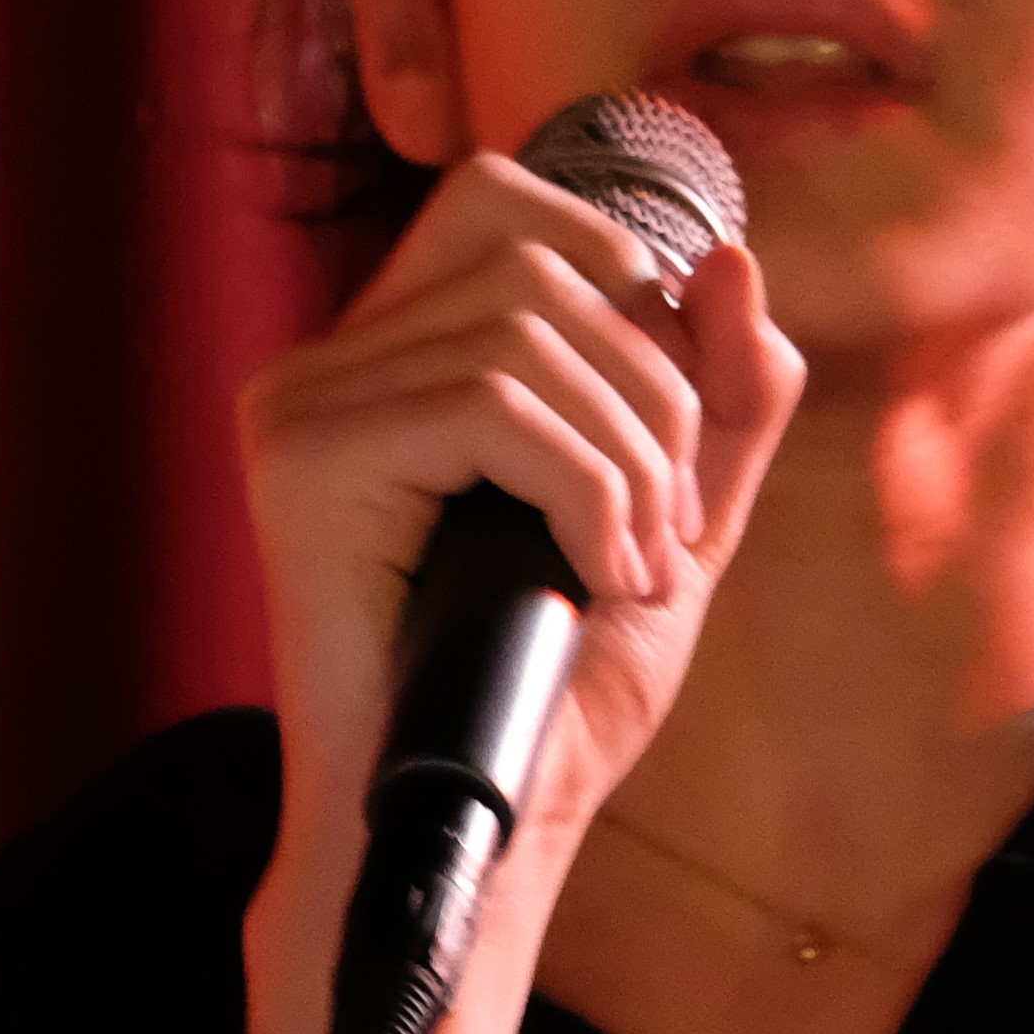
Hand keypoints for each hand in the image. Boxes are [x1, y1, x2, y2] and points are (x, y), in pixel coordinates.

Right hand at [233, 148, 803, 1033]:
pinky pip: (491, 406)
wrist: (485, 830)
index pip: (507, 204)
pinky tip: (595, 577)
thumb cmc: (557, 688)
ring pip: (524, 332)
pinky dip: (585, 489)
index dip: (623, 283)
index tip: (668, 439)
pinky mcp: (305, 463)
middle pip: (535, 260)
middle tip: (670, 534)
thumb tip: (732, 258)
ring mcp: (301, 406)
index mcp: (392, 353)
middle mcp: (327, 361)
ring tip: (640, 566)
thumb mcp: (676, 517)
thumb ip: (719, 396)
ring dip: (630, 456)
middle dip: (653, 392)